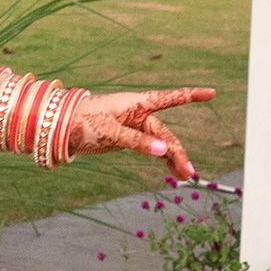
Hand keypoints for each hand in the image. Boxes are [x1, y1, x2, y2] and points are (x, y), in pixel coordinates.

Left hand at [66, 85, 217, 181]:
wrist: (59, 127)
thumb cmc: (83, 121)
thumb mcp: (110, 131)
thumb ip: (137, 141)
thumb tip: (162, 150)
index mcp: (136, 103)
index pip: (169, 98)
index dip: (190, 96)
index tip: (211, 93)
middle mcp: (138, 114)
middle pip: (165, 133)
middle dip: (178, 152)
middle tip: (188, 173)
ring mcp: (133, 127)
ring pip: (159, 143)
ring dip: (171, 158)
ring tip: (184, 177)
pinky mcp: (127, 139)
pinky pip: (149, 149)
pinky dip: (159, 159)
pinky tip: (171, 172)